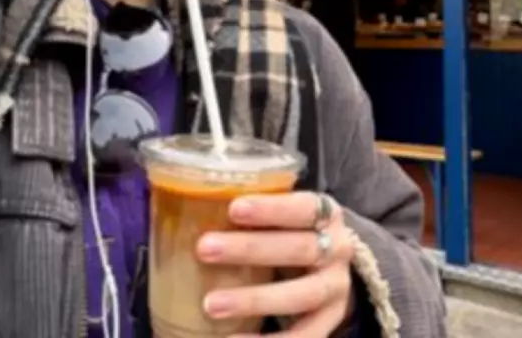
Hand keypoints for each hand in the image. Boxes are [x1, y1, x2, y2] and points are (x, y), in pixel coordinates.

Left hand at [195, 191, 355, 336]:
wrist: (331, 268)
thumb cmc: (293, 232)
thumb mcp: (286, 214)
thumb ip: (255, 210)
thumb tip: (184, 198)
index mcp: (327, 214)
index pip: (303, 207)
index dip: (271, 208)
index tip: (233, 208)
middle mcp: (338, 249)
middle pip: (299, 248)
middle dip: (250, 249)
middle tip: (204, 248)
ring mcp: (336, 289)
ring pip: (300, 295)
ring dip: (254, 299)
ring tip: (211, 305)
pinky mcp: (330, 322)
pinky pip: (303, 336)